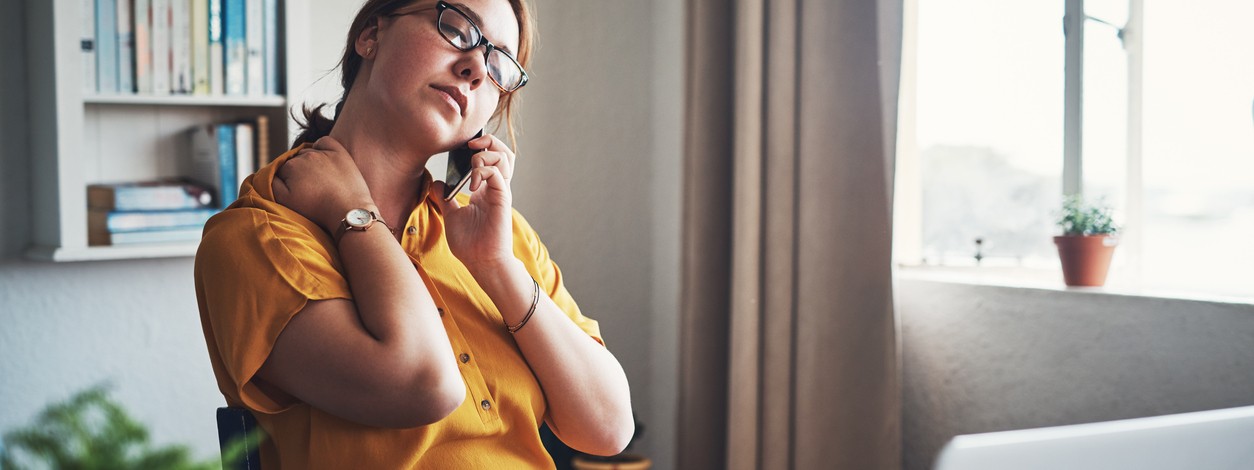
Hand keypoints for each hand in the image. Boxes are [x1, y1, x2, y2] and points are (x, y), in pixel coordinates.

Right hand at [273, 136, 375, 233]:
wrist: (348, 211)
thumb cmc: (316, 210)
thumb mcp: (285, 201)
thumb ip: (271, 184)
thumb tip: (269, 173)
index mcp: (290, 166)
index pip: (282, 170)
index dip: (287, 182)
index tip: (297, 193)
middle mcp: (306, 155)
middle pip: (295, 161)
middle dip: (298, 172)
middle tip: (309, 189)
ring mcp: (324, 153)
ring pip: (309, 152)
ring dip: (309, 162)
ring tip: (318, 180)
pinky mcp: (340, 153)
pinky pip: (325, 142)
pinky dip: (322, 147)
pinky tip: (324, 159)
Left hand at [433, 133, 515, 270]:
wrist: (480, 262)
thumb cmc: (470, 244)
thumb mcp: (451, 215)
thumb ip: (445, 198)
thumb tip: (436, 184)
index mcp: (485, 189)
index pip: (491, 158)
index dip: (481, 146)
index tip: (464, 147)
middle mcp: (496, 187)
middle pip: (503, 152)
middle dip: (488, 141)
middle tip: (470, 145)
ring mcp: (501, 192)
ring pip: (504, 158)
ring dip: (486, 154)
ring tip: (472, 164)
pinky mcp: (502, 198)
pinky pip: (497, 174)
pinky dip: (483, 171)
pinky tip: (472, 184)